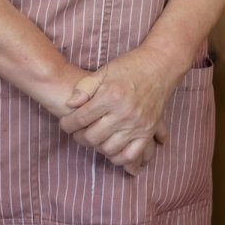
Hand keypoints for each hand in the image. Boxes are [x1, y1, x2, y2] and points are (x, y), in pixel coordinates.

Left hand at [59, 47, 173, 175]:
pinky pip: (130, 155)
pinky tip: (110, 149)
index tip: (65, 123)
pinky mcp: (148, 131)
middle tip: (77, 131)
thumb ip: (85, 87)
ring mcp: (137, 124)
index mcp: (110, 95)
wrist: (159, 66)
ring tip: (92, 137)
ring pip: (108, 149)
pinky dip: (118, 158)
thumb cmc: (129, 67)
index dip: (67, 124)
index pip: (81, 118)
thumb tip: (70, 104)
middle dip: (79, 136)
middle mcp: (124, 112)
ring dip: (96, 147)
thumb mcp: (104, 71)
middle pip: (92, 137)